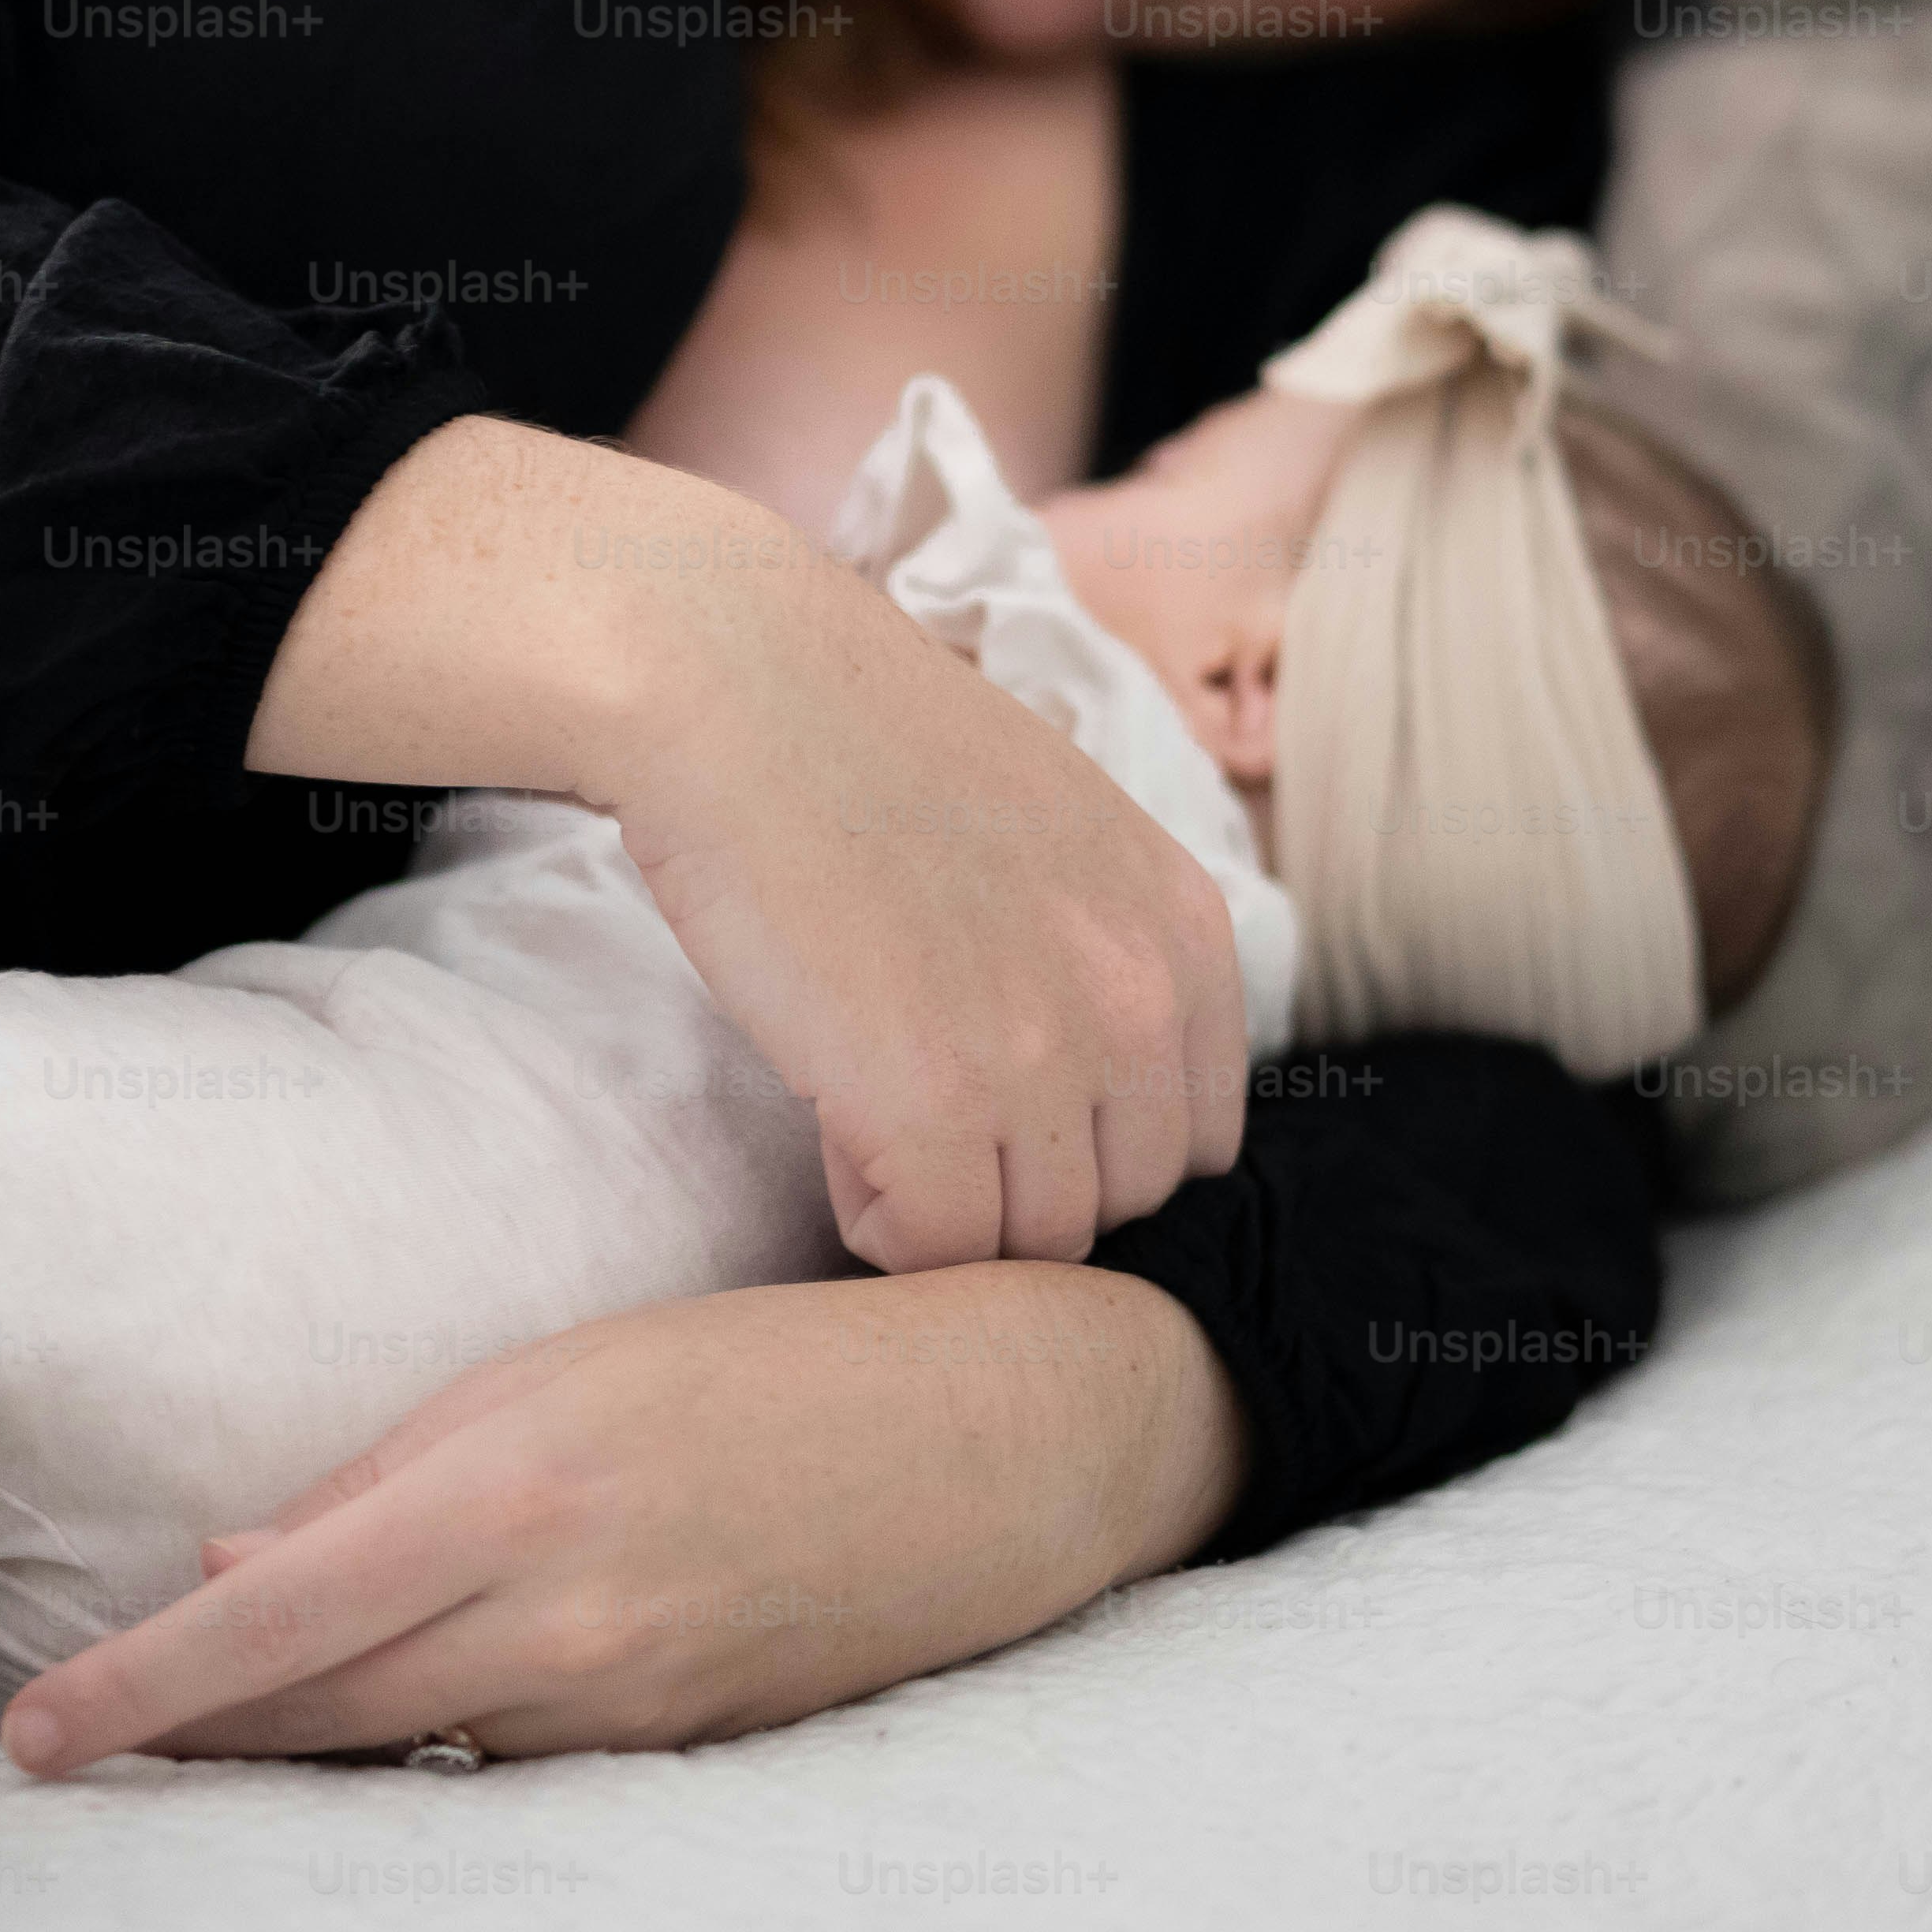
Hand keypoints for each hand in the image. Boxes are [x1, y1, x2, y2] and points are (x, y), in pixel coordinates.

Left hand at [0, 1265, 1245, 1777]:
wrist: (1003, 1441)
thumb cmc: (776, 1365)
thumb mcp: (570, 1370)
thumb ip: (395, 1475)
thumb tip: (237, 1564)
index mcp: (514, 1493)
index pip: (276, 1623)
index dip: (142, 1688)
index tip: (33, 1736)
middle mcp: (559, 1622)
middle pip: (315, 1721)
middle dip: (183, 1742)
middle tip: (65, 1748)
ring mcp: (624, 1708)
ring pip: (400, 1758)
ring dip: (291, 1752)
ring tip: (187, 1739)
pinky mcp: (675, 1752)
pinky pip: (505, 1767)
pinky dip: (420, 1751)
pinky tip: (372, 1727)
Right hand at [250, 419, 1249, 1268]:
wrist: (735, 684)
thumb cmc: (864, 744)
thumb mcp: (1061, 831)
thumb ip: (1106, 955)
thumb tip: (1094, 1089)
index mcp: (1189, 931)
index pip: (1196, 1139)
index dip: (1092, 1143)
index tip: (1003, 1104)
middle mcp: (1141, 1000)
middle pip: (1122, 1201)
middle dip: (1024, 1185)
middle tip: (921, 1113)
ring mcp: (1043, 1057)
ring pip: (1033, 1241)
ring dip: (948, 1207)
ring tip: (869, 1111)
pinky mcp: (929, 1103)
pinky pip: (933, 1247)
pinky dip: (877, 1218)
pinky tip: (833, 1130)